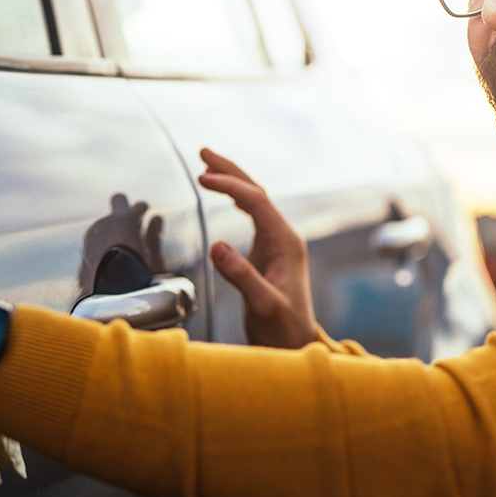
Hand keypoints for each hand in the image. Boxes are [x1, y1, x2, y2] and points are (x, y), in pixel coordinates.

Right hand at [198, 148, 317, 348]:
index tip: (201, 177)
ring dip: (232, 180)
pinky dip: (235, 199)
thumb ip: (241, 276)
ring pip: (254, 201)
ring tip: (207, 165)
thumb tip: (216, 246)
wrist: (294, 345)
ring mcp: (277, 244)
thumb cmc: (282, 329)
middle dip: (230, 170)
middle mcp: (284, 238)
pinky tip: (223, 193)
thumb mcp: (262, 305)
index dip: (229, 185)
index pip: (256, 201)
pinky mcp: (268, 253)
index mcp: (286, 243)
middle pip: (256, 192)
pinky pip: (252, 215)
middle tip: (203, 151)